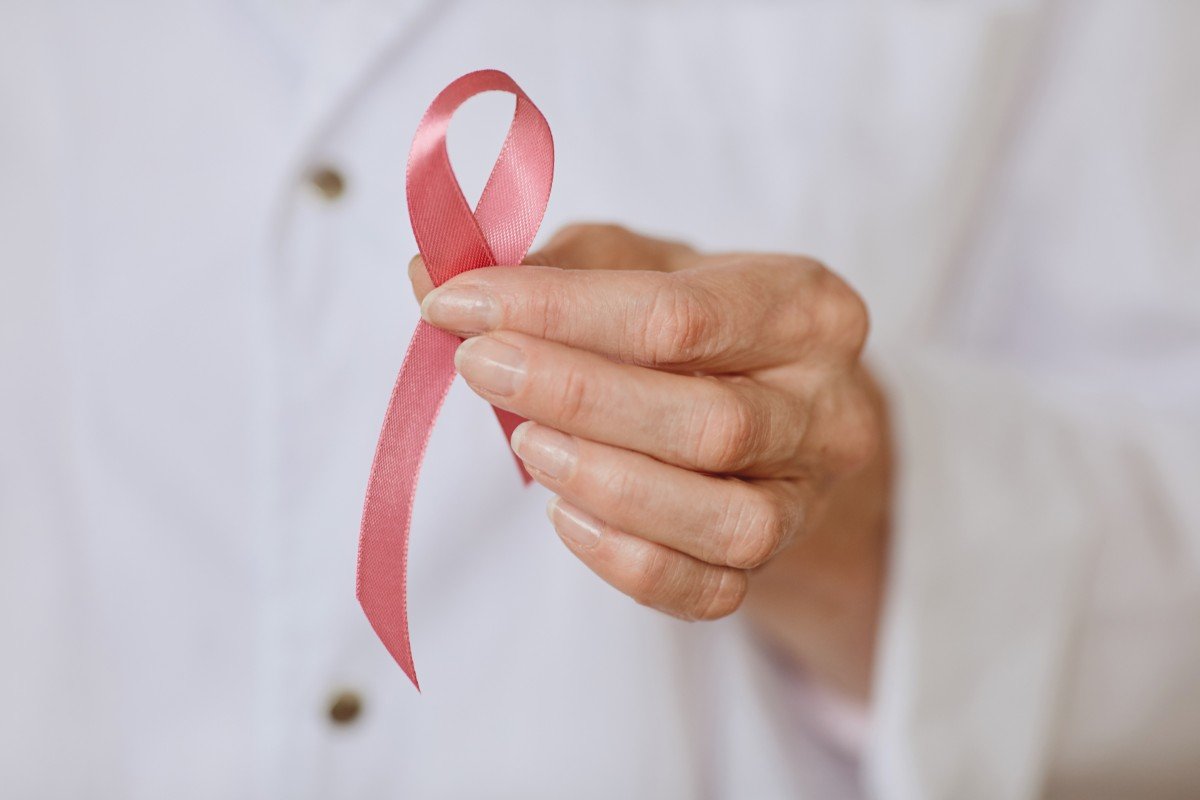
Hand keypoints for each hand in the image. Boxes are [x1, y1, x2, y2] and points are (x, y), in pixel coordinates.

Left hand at [411, 224, 890, 698]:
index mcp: (805, 304)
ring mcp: (811, 494)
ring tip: (526, 444)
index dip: (556, 311)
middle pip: (708, 423)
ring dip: (608, 487)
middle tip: (479, 368)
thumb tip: (434, 272)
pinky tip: (565, 515)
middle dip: (575, 397)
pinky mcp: (777, 560)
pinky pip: (711, 590)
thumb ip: (550, 267)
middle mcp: (830, 404)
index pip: (678, 313)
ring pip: (726, 521)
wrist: (769, 399)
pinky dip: (629, 562)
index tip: (457, 303)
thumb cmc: (696, 323)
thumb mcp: (637, 264)